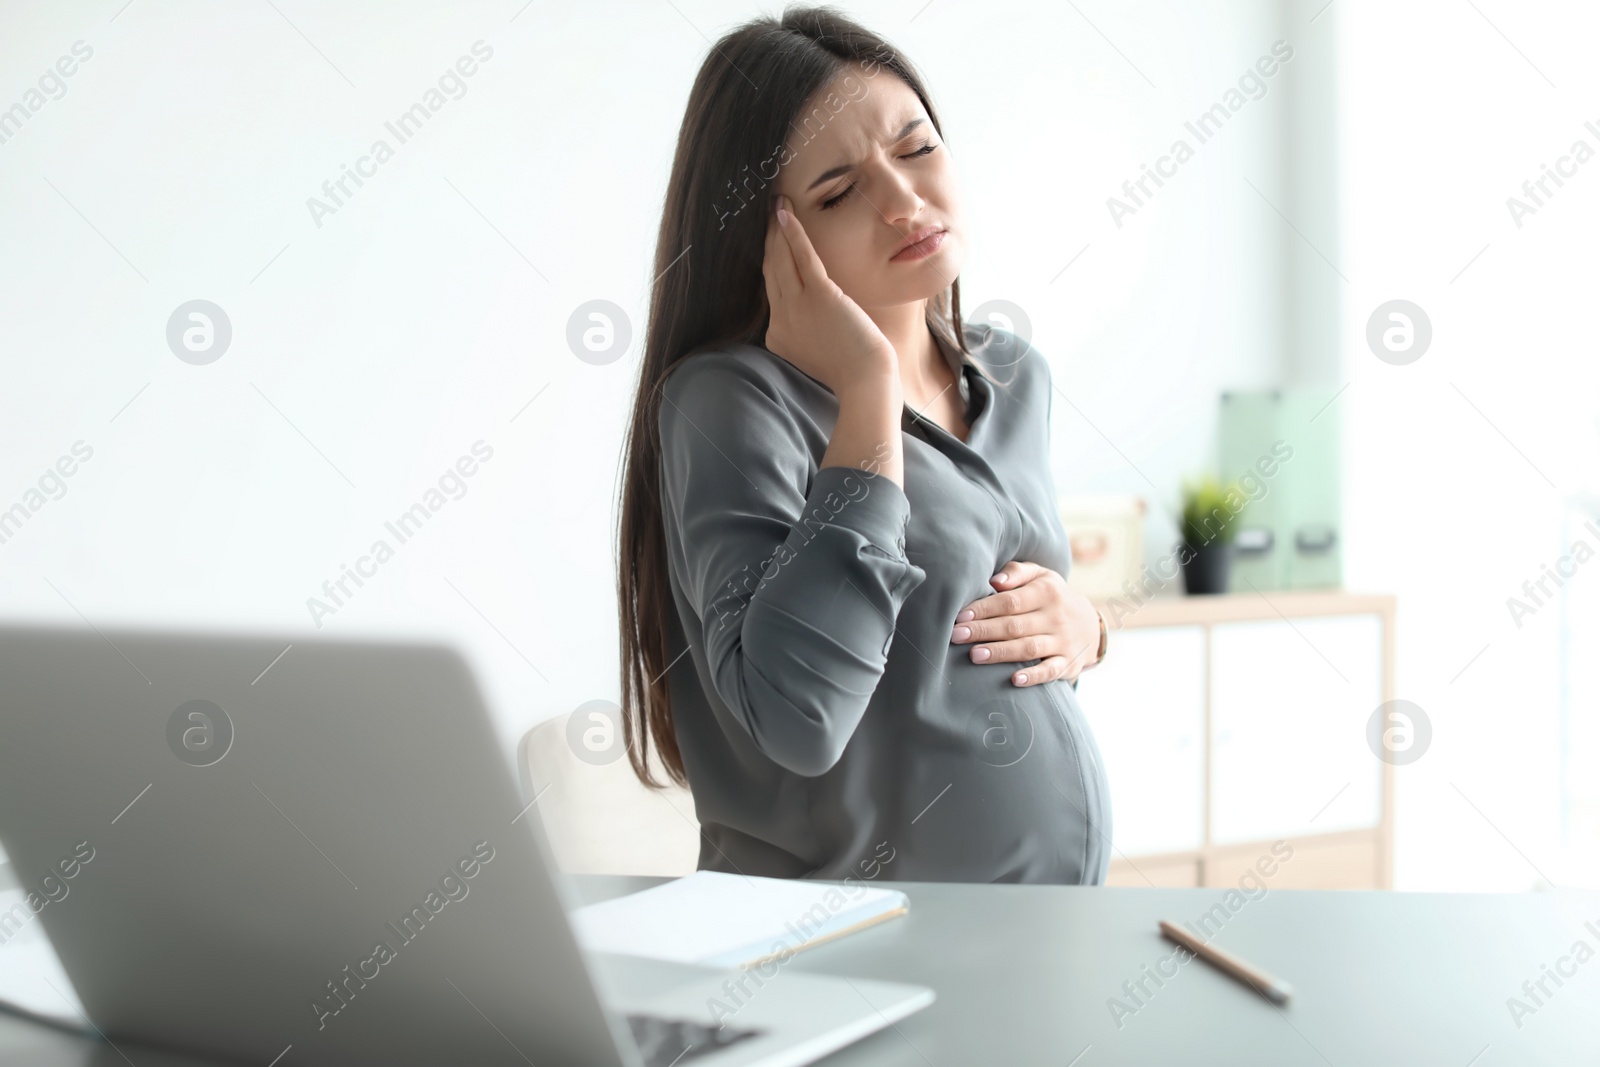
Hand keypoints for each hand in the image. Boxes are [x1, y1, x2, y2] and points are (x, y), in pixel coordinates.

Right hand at [762, 194, 898, 398]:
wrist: (865, 380)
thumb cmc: (852, 369)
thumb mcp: (819, 350)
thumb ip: (809, 330)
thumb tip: (815, 310)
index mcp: (778, 336)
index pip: (772, 292)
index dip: (771, 263)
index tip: (771, 242)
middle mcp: (781, 320)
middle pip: (771, 271)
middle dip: (768, 240)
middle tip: (766, 214)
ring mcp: (796, 308)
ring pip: (781, 260)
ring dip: (777, 229)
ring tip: (776, 205)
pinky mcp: (818, 296)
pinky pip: (801, 257)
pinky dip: (793, 233)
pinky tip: (787, 214)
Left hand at [949, 561, 1101, 685]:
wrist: (1090, 623)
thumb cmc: (1051, 596)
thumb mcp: (1040, 576)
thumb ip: (1016, 573)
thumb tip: (994, 581)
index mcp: (1045, 592)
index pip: (1010, 601)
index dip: (984, 609)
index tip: (960, 616)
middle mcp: (1055, 616)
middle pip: (1014, 625)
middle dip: (984, 631)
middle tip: (956, 635)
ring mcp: (1062, 641)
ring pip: (1028, 648)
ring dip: (1001, 653)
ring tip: (975, 655)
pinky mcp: (1067, 663)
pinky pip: (1051, 671)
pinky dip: (1034, 677)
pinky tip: (1014, 680)